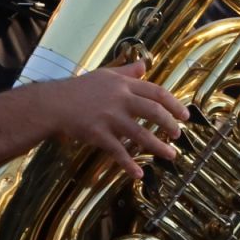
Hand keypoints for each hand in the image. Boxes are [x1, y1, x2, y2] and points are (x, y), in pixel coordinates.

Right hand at [35, 59, 187, 177]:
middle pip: (153, 112)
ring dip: (158, 147)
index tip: (185, 115)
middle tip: (178, 134)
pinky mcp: (98, 135)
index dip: (173, 104)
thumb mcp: (106, 75)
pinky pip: (118, 152)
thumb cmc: (81, 88)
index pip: (156, 92)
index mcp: (124, 85)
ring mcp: (109, 118)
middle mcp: (120, 100)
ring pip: (140, 134)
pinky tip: (139, 174)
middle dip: (169, 124)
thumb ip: (127, 72)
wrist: (54, 104)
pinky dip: (129, 164)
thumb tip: (144, 65)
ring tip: (171, 155)